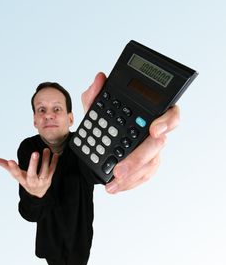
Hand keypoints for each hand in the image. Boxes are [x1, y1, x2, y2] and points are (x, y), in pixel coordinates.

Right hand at [0, 148, 57, 197]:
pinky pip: (53, 170)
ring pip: (45, 170)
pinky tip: (55, 154)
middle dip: (33, 164)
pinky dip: (54, 162)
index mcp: (22, 180)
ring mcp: (41, 181)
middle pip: (32, 173)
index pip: (16, 174)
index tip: (10, 161)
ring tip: (46, 149)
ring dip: (46, 160)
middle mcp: (31, 181)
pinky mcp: (49, 179)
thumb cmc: (25, 180)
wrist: (38, 194)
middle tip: (35, 153)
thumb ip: (6, 166)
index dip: (13, 168)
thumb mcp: (16, 175)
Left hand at [82, 72, 179, 193]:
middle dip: (139, 157)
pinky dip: (130, 183)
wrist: (98, 140)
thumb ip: (96, 94)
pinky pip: (144, 176)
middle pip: (158, 145)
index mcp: (149, 114)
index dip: (167, 122)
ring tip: (114, 180)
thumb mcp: (95, 107)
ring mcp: (152, 151)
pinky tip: (115, 186)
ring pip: (151, 164)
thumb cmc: (104, 121)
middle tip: (120, 168)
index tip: (153, 130)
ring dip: (133, 175)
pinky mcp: (147, 166)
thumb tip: (99, 79)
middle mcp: (154, 133)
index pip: (170, 114)